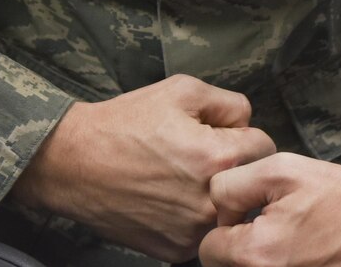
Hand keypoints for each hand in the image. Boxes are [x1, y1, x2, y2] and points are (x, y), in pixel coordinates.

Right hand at [11, 74, 276, 261]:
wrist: (75, 163)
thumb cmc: (123, 125)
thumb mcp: (180, 90)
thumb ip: (228, 103)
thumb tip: (247, 122)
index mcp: (219, 157)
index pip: (265, 147)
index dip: (242, 136)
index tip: (220, 136)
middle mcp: (211, 201)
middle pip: (249, 183)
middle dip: (233, 168)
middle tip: (199, 158)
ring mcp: (193, 231)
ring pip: (227, 212)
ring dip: (214, 196)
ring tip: (179, 178)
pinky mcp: (175, 250)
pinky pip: (201, 233)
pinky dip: (191, 218)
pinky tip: (166, 199)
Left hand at [199, 155, 340, 266]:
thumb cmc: (339, 198)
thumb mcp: (282, 170)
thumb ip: (233, 186)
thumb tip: (220, 211)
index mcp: (255, 254)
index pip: (208, 249)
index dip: (226, 224)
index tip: (250, 215)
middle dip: (239, 248)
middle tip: (272, 227)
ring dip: (259, 258)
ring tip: (290, 240)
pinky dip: (278, 265)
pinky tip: (301, 254)